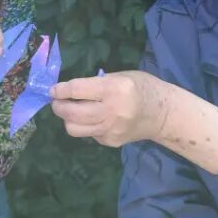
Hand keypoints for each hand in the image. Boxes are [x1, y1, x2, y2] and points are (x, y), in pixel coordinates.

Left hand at [50, 71, 171, 146]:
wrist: (164, 114)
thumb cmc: (143, 87)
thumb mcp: (122, 76)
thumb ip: (97, 83)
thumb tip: (71, 90)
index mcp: (114, 89)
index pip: (78, 90)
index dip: (61, 90)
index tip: (53, 90)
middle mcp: (111, 111)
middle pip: (72, 113)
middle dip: (58, 107)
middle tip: (57, 102)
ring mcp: (111, 129)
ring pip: (75, 129)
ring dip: (67, 119)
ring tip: (71, 111)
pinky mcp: (111, 142)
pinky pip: (89, 134)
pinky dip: (86, 125)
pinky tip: (95, 119)